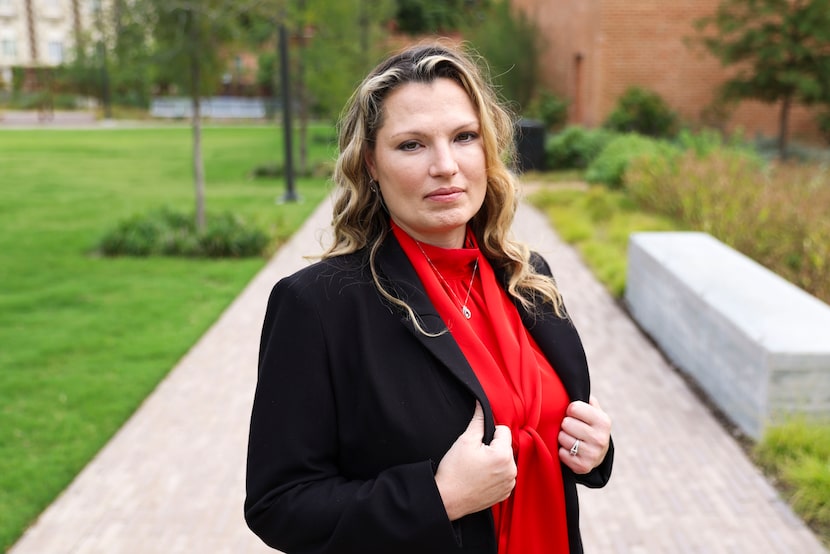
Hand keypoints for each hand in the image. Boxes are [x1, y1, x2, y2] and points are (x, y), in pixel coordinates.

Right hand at [435, 402, 516, 520]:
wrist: (448, 498)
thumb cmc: (454, 470)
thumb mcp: (465, 440)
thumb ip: (478, 421)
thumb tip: (482, 405)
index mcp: (503, 455)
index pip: (504, 430)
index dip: (488, 432)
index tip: (477, 443)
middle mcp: (511, 470)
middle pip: (505, 446)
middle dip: (492, 447)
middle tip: (475, 456)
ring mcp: (509, 484)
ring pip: (505, 460)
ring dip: (495, 460)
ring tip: (477, 468)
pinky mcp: (505, 493)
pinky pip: (504, 475)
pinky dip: (495, 474)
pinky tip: (481, 477)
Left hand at [558, 395, 611, 473]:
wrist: (597, 453)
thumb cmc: (590, 425)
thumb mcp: (593, 410)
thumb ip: (585, 397)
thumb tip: (574, 383)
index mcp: (603, 421)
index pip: (574, 407)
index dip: (570, 410)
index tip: (574, 414)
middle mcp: (600, 438)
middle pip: (566, 423)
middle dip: (566, 424)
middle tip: (572, 428)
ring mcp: (593, 454)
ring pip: (562, 438)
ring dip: (562, 438)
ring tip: (571, 438)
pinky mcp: (583, 467)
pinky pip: (561, 454)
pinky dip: (562, 451)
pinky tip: (570, 450)